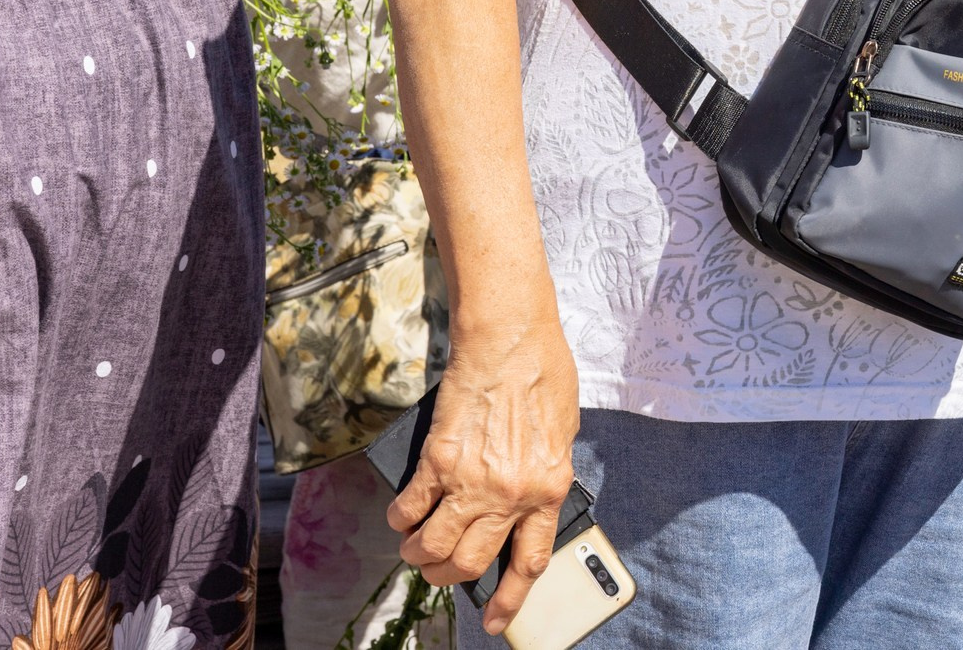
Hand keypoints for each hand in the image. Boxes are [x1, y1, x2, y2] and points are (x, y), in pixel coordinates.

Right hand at [387, 315, 579, 636]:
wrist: (512, 341)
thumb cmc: (544, 378)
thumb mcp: (562, 436)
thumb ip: (543, 478)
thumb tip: (522, 511)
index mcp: (547, 490)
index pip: (528, 562)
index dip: (509, 599)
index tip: (495, 620)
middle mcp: (508, 495)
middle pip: (468, 563)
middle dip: (447, 576)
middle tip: (439, 570)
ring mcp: (470, 481)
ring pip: (431, 548)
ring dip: (417, 555)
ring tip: (415, 547)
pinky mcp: (436, 461)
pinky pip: (408, 510)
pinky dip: (400, 519)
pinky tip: (402, 513)